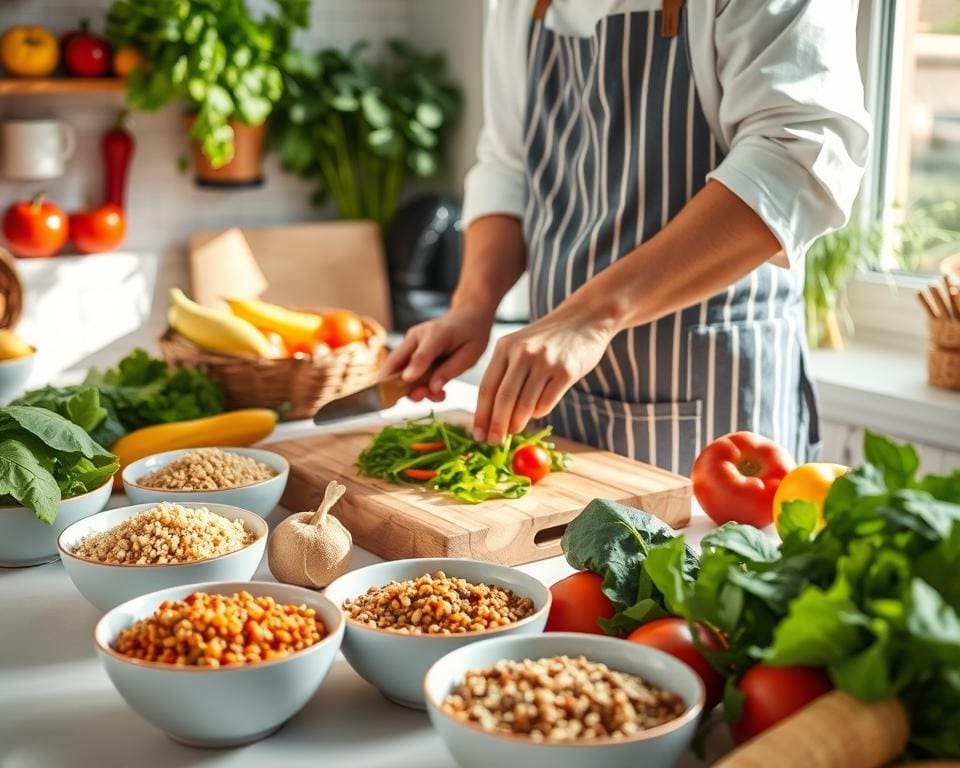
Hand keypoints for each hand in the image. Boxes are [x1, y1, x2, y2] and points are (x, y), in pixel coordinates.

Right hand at [381, 306, 494, 401]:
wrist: (467, 316)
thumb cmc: (471, 335)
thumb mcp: (470, 355)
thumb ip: (449, 371)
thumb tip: (432, 389)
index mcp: (437, 334)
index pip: (421, 354)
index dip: (413, 369)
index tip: (407, 381)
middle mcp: (417, 336)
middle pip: (395, 362)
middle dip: (396, 386)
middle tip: (418, 398)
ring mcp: (410, 342)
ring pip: (396, 369)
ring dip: (408, 388)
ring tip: (435, 395)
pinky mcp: (409, 349)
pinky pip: (403, 370)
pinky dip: (413, 384)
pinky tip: (434, 390)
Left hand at [474, 305, 614, 442]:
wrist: (584, 318)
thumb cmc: (549, 338)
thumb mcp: (520, 345)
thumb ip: (507, 373)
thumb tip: (495, 414)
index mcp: (505, 347)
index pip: (487, 387)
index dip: (481, 414)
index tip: (478, 434)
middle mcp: (523, 353)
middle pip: (503, 399)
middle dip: (496, 425)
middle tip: (493, 441)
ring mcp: (545, 362)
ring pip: (525, 404)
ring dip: (517, 423)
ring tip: (515, 430)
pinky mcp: (566, 371)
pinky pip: (547, 402)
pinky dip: (539, 412)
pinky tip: (538, 411)